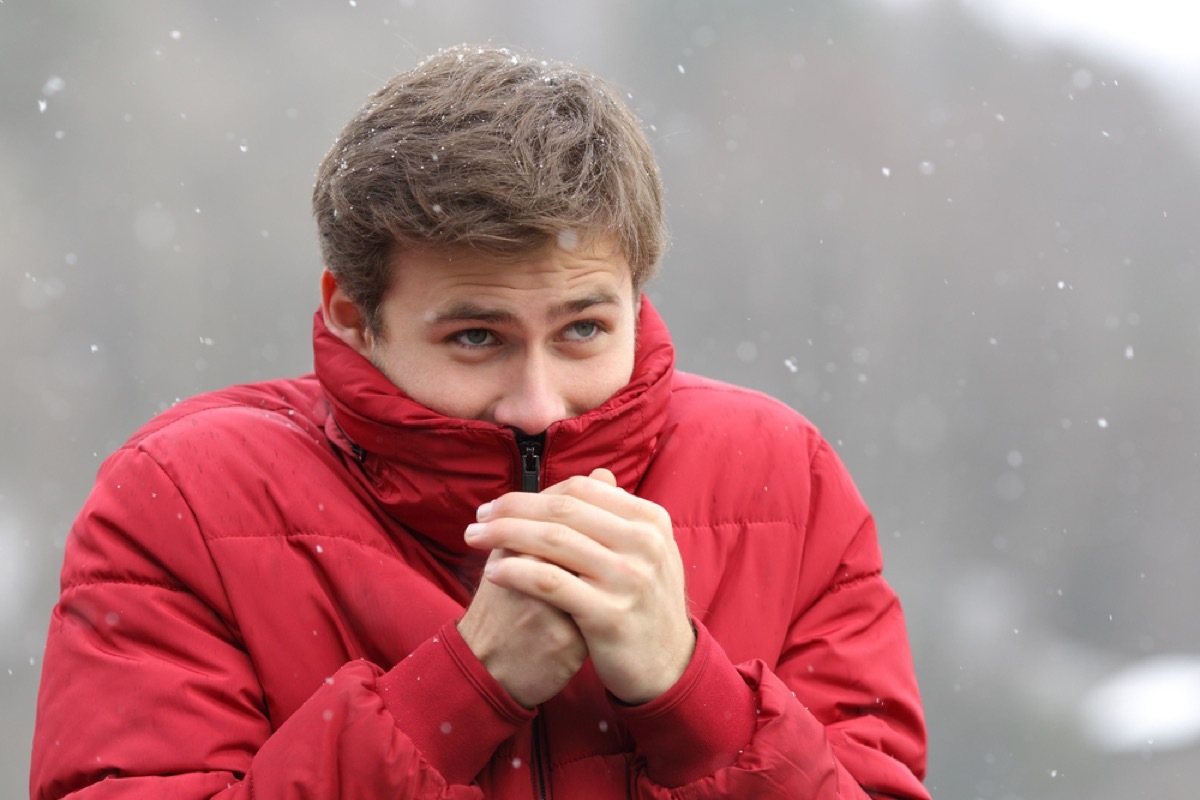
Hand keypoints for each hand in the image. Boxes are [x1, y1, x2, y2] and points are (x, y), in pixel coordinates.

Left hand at [463, 469, 694, 703]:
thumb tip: (597, 473)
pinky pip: (551, 583)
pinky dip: (516, 572)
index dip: (534, 492)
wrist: (668, 666)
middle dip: (512, 509)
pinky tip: (492, 572)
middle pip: (563, 510)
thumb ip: (618, 516)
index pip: (581, 489)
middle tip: (478, 517)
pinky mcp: (610, 614)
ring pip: (553, 541)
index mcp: (650, 519)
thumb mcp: (645, 551)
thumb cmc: (646, 603)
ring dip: (504, 535)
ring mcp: (629, 578)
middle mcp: (644, 543)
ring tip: (474, 538)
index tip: (500, 504)